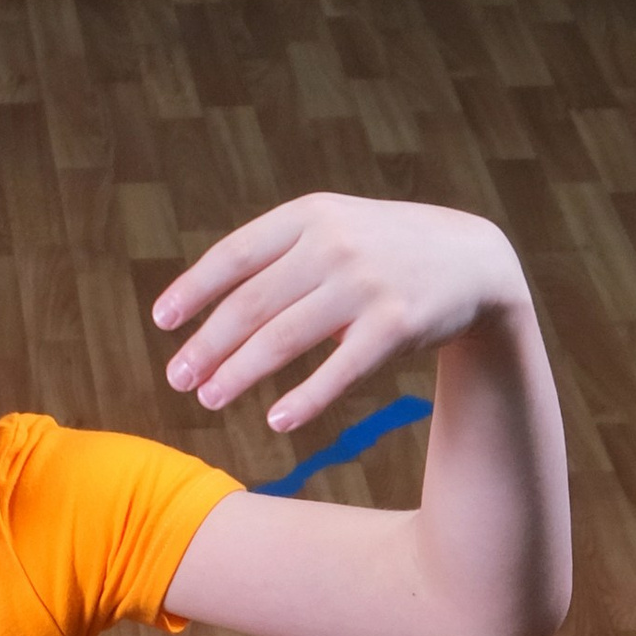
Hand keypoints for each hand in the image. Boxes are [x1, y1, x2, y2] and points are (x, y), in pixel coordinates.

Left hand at [154, 194, 527, 443]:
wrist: (472, 261)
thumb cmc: (384, 252)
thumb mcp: (333, 231)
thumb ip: (278, 258)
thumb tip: (207, 310)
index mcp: (310, 215)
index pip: (236, 254)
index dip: (194, 289)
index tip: (162, 321)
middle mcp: (334, 244)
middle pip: (250, 304)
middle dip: (207, 345)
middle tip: (177, 378)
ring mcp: (365, 284)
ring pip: (282, 339)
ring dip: (238, 374)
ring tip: (209, 399)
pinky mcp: (395, 325)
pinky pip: (338, 370)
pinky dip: (303, 399)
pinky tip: (275, 420)